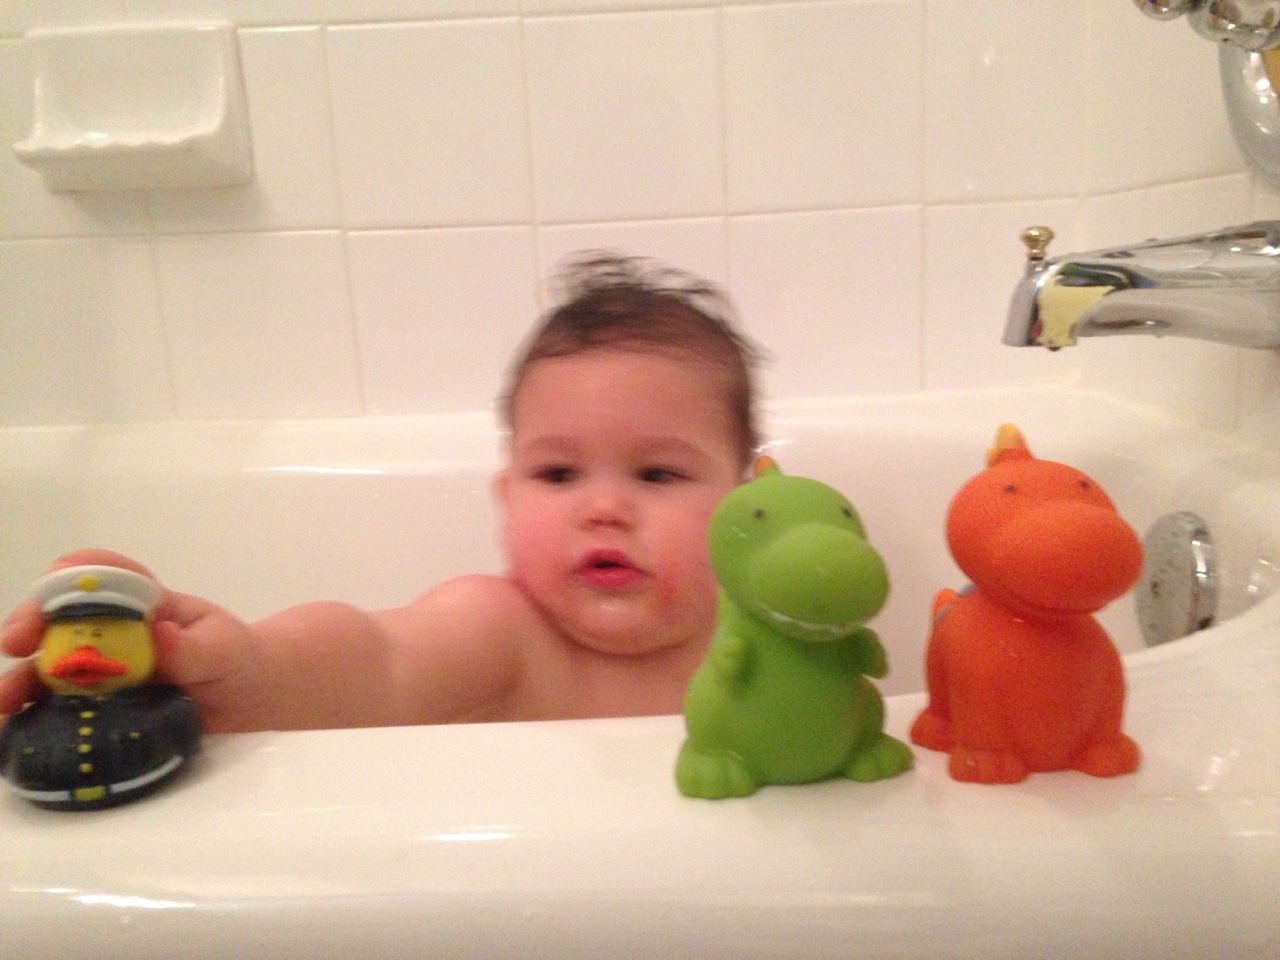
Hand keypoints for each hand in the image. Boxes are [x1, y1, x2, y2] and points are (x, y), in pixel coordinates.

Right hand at [0, 548, 260, 731]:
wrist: (245, 699)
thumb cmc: (234, 658)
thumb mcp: (223, 648)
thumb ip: (193, 647)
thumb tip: (159, 636)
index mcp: (142, 603)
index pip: (104, 574)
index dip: (75, 575)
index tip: (55, 585)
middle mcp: (111, 632)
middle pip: (58, 619)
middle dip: (28, 625)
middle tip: (15, 643)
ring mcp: (99, 670)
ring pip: (45, 666)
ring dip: (17, 679)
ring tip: (1, 701)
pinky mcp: (96, 707)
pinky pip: (56, 708)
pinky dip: (31, 716)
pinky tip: (14, 729)